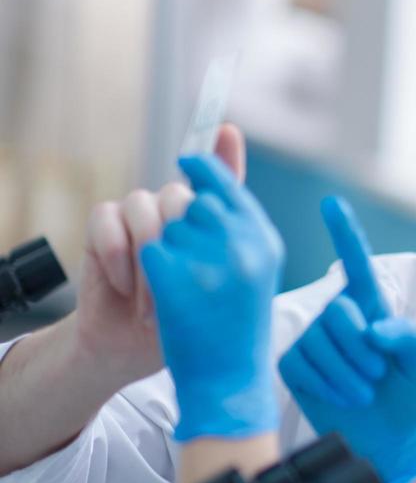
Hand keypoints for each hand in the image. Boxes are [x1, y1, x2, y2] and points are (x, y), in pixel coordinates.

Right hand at [74, 126, 245, 385]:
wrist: (131, 350)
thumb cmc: (180, 321)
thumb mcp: (214, 290)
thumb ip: (229, 241)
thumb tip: (245, 194)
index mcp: (206, 224)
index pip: (216, 178)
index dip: (222, 154)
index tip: (229, 131)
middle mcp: (173, 212)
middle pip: (181, 196)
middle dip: (181, 244)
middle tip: (182, 289)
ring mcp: (138, 217)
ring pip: (145, 206)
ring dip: (150, 260)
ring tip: (152, 305)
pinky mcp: (103, 228)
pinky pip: (109, 220)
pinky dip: (117, 256)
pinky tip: (124, 287)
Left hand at [139, 153, 283, 440]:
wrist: (224, 385)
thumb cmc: (235, 323)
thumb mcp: (250, 262)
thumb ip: (234, 204)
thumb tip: (224, 130)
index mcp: (265, 242)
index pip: (226, 184)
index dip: (203, 170)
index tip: (185, 162)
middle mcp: (243, 246)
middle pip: (187, 202)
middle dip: (175, 225)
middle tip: (184, 263)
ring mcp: (208, 262)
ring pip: (159, 224)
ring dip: (155, 250)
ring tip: (172, 289)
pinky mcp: (172, 280)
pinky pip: (141, 250)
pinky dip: (137, 271)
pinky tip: (153, 298)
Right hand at [278, 197, 415, 482]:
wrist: (381, 438)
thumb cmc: (403, 395)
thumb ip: (406, 339)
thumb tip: (370, 328)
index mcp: (369, 306)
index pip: (355, 263)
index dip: (343, 233)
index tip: (332, 203)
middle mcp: (336, 316)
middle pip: (339, 312)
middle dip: (362, 349)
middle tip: (376, 375)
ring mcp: (310, 338)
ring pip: (322, 342)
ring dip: (350, 374)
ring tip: (364, 390)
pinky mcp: (292, 363)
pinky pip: (304, 365)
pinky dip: (331, 386)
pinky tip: (345, 398)